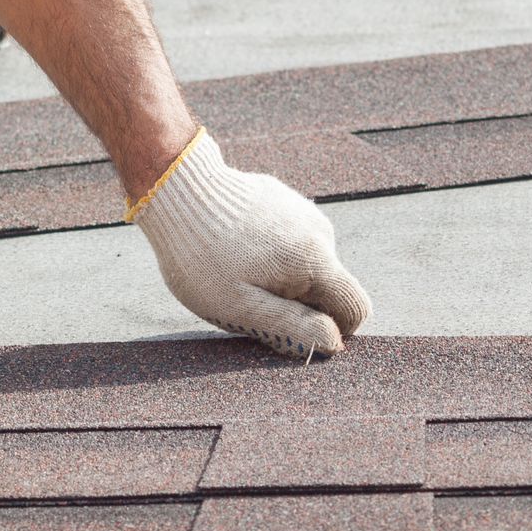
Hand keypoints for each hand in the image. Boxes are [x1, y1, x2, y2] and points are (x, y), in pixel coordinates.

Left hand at [129, 130, 371, 357]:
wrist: (176, 187)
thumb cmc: (202, 256)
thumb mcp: (241, 306)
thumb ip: (292, 328)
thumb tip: (333, 343)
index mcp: (316, 261)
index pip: (355, 307)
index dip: (335, 330)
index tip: (295, 332)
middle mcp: (320, 232)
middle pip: (328, 286)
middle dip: (298, 303)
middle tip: (248, 300)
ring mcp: (303, 212)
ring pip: (307, 263)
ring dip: (281, 277)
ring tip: (235, 271)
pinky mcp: (283, 200)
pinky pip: (289, 240)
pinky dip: (270, 253)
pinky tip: (233, 247)